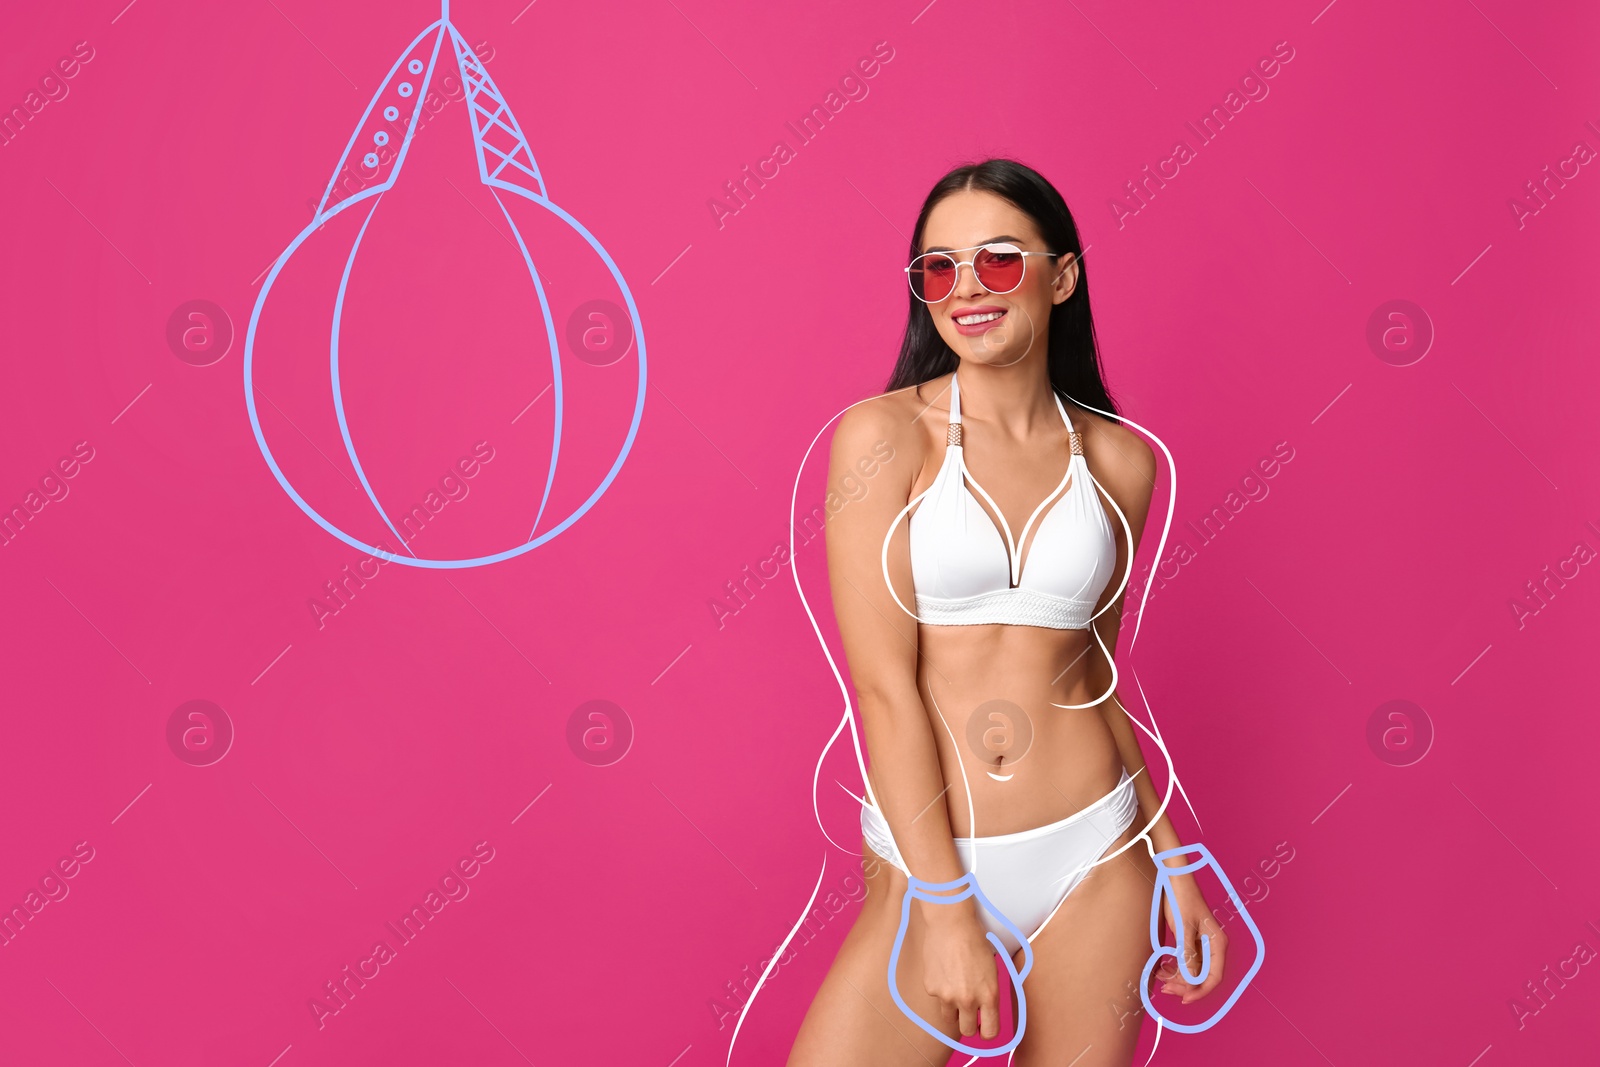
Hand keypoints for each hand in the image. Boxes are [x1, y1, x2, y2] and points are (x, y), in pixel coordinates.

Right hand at [919, 899, 1000, 1040]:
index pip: (990, 1033)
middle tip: (969, 1010)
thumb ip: (989, 994)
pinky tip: (944, 970)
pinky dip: (940, 989)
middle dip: (969, 1023)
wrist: (951, 924)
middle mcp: (968, 1000)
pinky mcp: (932, 989)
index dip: (987, 1031)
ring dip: (953, 1008)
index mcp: (989, 996)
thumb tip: (985, 1011)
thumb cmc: (975, 942)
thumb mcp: (992, 970)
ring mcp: (947, 996)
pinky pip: (937, 998)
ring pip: (949, 1018)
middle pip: (967, 1031)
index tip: (984, 1026)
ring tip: (955, 986)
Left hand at [1155, 872, 1227, 1004]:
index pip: (1214, 977)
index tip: (1184, 999)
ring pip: (1193, 970)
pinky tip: (1161, 969)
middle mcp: (1213, 946)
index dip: (1200, 991)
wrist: (1173, 878)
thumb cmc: (1181, 898)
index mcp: (1218, 943)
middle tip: (1165, 988)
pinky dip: (1175, 967)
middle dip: (1185, 985)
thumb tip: (1191, 979)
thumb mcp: (1183, 928)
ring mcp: (1202, 943)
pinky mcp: (1191, 940)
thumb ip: (1188, 955)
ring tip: (1160, 978)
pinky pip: (1186, 960)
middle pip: (1203, 976)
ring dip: (1178, 977)